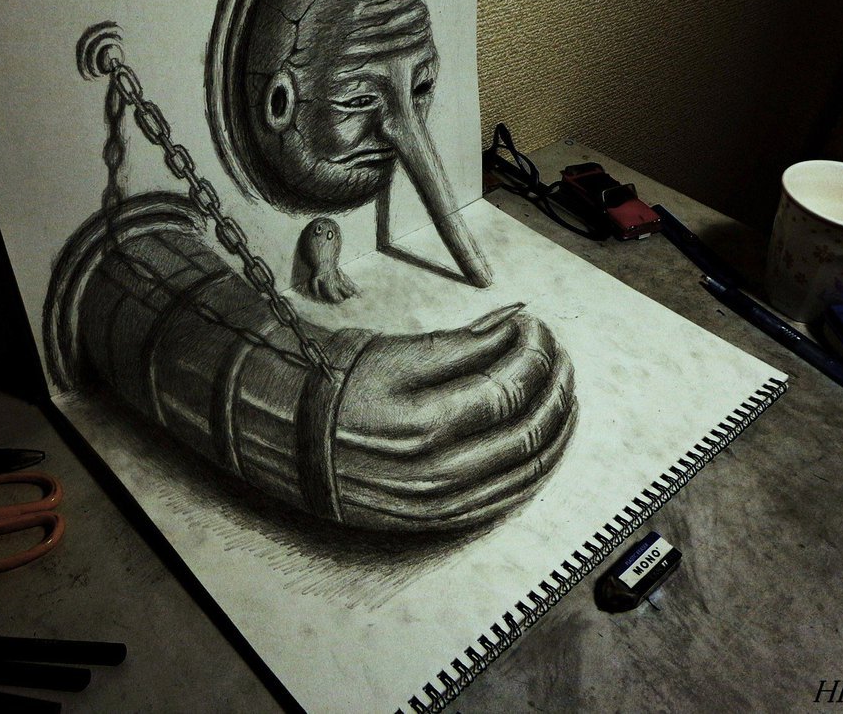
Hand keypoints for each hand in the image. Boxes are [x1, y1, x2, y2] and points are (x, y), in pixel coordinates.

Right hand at [333, 304, 576, 530]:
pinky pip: (505, 500)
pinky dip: (537, 467)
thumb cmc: (330, 383)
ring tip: (563, 389)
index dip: (532, 349)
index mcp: (422, 423)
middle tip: (557, 351)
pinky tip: (546, 439)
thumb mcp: (390, 351)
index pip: (508, 386)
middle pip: (527, 428)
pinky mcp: (434, 520)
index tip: (534, 323)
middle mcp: (435, 472)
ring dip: (557, 425)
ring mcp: (437, 502)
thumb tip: (515, 322)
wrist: (279, 436)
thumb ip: (461, 342)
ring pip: (526, 468)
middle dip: (554, 382)